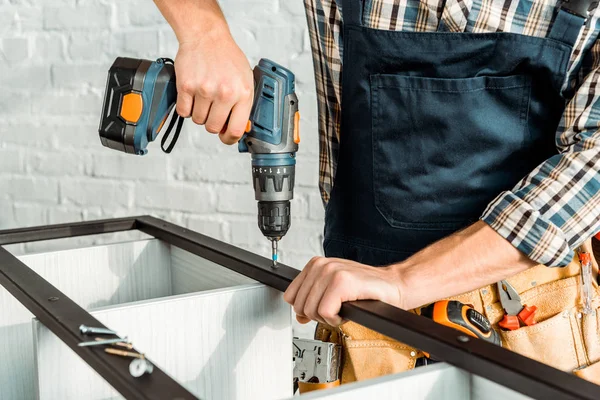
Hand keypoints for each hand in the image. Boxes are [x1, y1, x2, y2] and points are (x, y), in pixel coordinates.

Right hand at [174, 31, 253, 143]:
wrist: (207, 36)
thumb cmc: (227, 57)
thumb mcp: (245, 80)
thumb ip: (243, 105)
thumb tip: (238, 128)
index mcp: (243, 93)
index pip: (236, 130)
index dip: (229, 138)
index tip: (226, 137)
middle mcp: (225, 93)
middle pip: (213, 128)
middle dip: (212, 123)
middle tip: (213, 110)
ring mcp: (204, 90)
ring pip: (198, 120)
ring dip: (199, 113)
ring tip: (203, 97)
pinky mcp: (186, 86)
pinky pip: (183, 111)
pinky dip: (186, 107)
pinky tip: (192, 95)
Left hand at [283, 257, 402, 325]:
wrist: (394, 286)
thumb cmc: (366, 289)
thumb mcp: (332, 291)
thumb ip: (312, 298)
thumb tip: (299, 315)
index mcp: (316, 264)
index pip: (290, 295)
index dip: (305, 309)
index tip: (321, 308)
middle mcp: (321, 265)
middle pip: (300, 306)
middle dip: (317, 315)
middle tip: (336, 310)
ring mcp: (332, 271)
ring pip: (312, 310)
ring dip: (329, 317)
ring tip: (343, 309)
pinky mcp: (343, 282)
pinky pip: (326, 312)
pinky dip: (337, 319)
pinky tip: (348, 310)